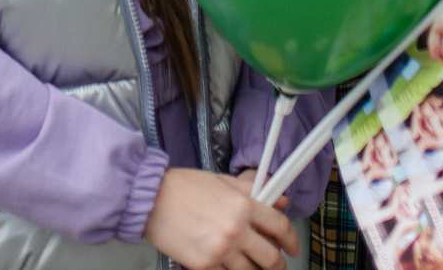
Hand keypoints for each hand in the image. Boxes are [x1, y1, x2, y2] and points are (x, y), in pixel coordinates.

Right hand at [143, 169, 296, 269]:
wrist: (150, 198)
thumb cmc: (183, 187)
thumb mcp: (222, 181)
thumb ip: (252, 191)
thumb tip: (279, 200)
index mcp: (243, 204)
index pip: (280, 227)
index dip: (292, 240)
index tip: (293, 248)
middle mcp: (235, 228)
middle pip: (271, 257)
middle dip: (277, 264)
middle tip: (275, 264)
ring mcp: (220, 249)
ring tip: (249, 266)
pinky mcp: (203, 265)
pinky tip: (227, 266)